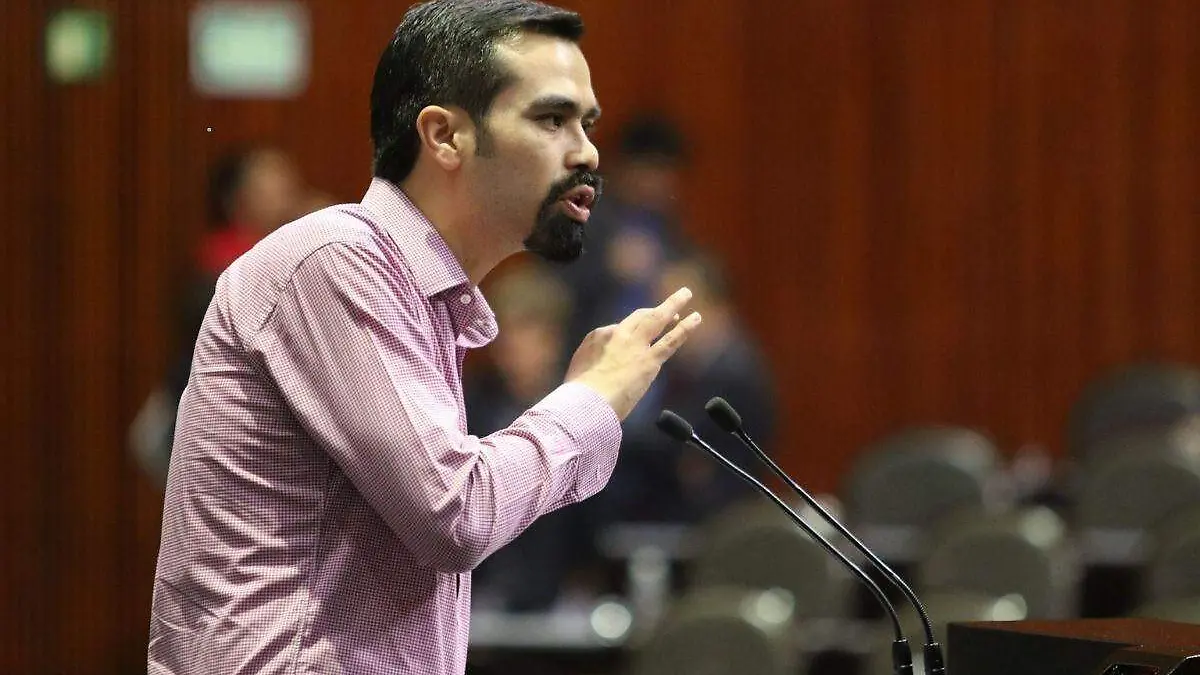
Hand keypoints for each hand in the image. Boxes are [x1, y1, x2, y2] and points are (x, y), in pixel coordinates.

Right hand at [565, 287, 701, 419]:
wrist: (586, 401)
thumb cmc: (579, 393)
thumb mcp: (579, 370)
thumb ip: (593, 361)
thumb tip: (604, 363)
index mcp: (598, 336)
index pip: (620, 329)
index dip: (634, 331)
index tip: (641, 338)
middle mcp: (617, 334)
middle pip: (641, 316)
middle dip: (657, 309)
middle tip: (674, 302)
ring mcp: (635, 345)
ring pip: (657, 319)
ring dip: (673, 305)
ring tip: (686, 294)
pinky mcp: (649, 360)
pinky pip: (670, 341)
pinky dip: (684, 328)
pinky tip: (695, 318)